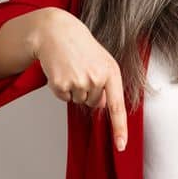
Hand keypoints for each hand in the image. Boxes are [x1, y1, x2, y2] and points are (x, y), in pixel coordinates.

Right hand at [30, 8, 129, 150]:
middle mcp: (96, 79)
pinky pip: (64, 98)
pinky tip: (61, 71)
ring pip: (78, 101)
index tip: (121, 146)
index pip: (117, 106)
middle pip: (94, 103)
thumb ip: (107, 83)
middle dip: (88, 90)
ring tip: (71, 68)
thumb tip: (102, 106)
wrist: (56, 32)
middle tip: (81, 69)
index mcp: (111, 72)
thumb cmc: (81, 46)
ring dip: (74, 88)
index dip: (119, 128)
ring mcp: (78, 82)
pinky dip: (61, 88)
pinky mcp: (61, 85)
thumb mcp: (102, 61)